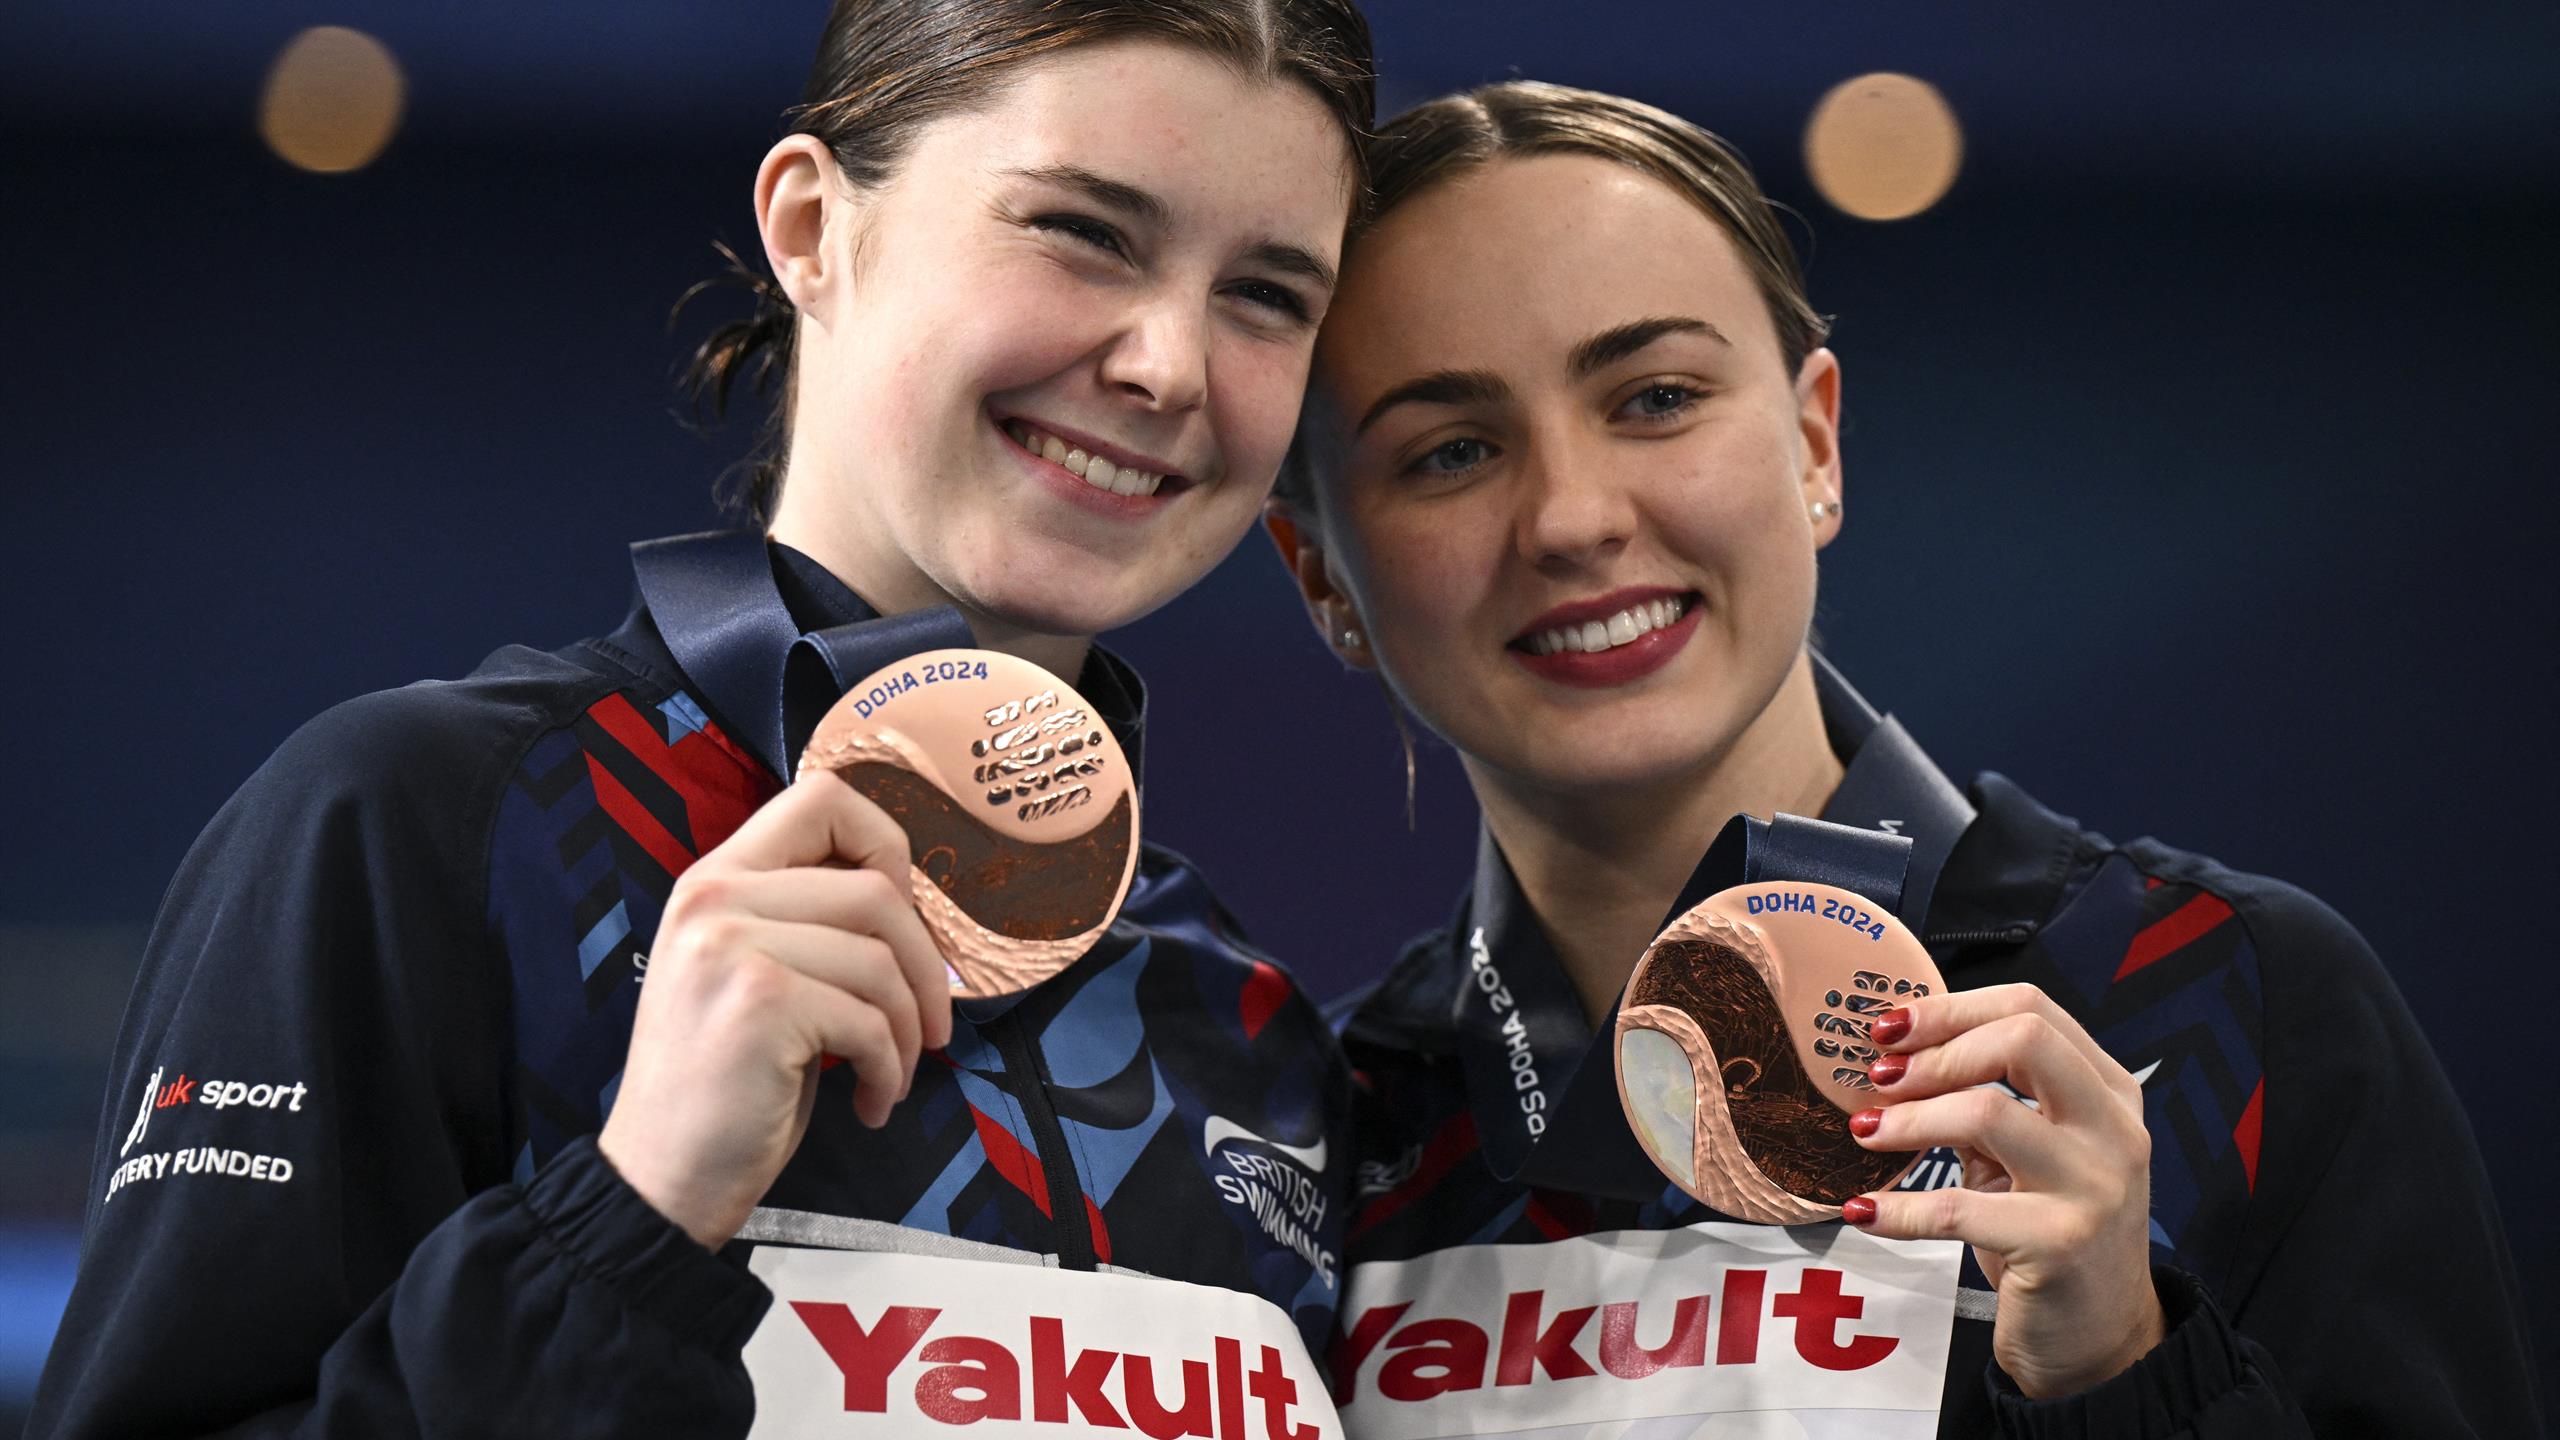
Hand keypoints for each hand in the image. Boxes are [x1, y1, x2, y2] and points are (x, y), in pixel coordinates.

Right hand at [597, 772, 952, 1248]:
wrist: (661, 1177)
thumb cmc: (724, 1085)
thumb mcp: (753, 974)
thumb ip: (807, 920)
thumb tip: (908, 897)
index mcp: (714, 879)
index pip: (822, 798)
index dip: (887, 845)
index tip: (902, 917)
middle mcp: (714, 898)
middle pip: (876, 890)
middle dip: (925, 967)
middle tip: (926, 1027)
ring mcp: (732, 946)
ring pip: (882, 960)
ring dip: (908, 1031)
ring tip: (891, 1074)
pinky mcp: (760, 1003)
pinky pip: (871, 1020)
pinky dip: (889, 1070)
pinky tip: (871, 1102)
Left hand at [1841, 983, 2164, 1397]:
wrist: (2102, 1339)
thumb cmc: (2053, 1233)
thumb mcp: (2030, 1155)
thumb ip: (1986, 1101)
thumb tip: (1895, 1058)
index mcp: (2108, 1091)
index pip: (2031, 1009)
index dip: (1950, 1009)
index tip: (1888, 1028)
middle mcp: (2112, 1130)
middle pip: (2023, 1040)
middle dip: (1935, 1051)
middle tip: (1878, 1078)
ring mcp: (2093, 1186)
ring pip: (1987, 1113)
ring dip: (1909, 1119)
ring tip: (1864, 1132)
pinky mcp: (2060, 1244)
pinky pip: (1957, 1210)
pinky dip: (1899, 1208)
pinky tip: (1864, 1209)